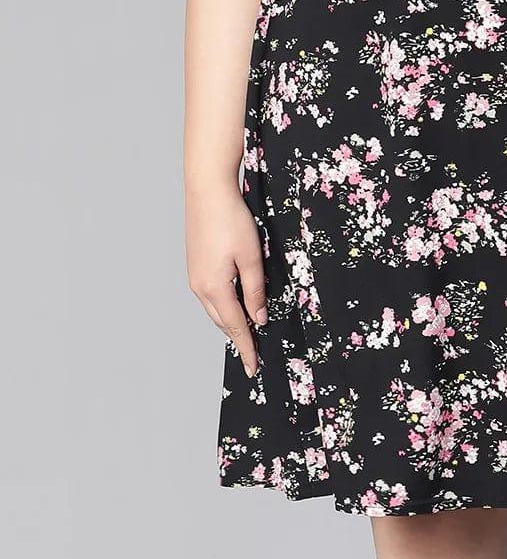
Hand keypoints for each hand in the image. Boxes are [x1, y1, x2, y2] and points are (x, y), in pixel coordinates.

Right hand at [185, 180, 266, 377]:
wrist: (207, 191)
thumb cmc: (231, 219)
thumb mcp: (252, 256)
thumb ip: (255, 290)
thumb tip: (258, 319)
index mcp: (215, 288)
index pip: (235, 327)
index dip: (247, 348)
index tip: (254, 368)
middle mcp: (200, 287)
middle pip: (223, 321)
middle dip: (238, 338)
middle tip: (254, 354)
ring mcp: (195, 276)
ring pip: (215, 309)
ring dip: (230, 322)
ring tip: (247, 334)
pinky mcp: (195, 265)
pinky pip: (210, 296)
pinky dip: (223, 306)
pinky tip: (233, 304)